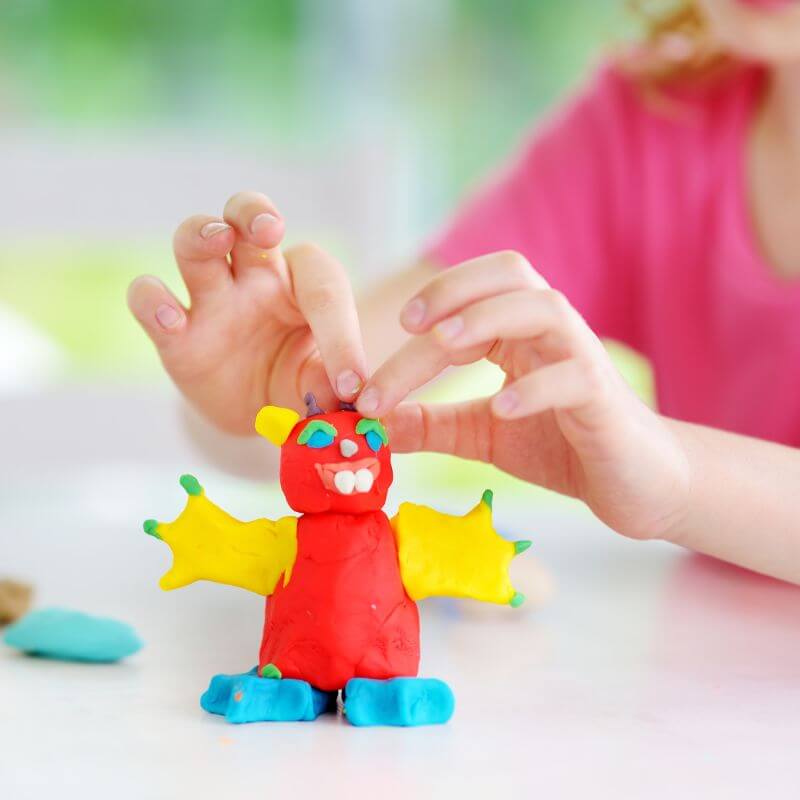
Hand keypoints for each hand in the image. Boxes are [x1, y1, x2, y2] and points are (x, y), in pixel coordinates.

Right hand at [128, 192, 365, 433]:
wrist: (256, 412)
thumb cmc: (297, 383)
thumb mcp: (320, 387)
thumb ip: (329, 385)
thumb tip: (345, 396)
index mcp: (303, 285)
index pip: (323, 288)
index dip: (341, 336)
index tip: (350, 384)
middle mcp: (256, 278)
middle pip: (247, 218)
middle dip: (254, 212)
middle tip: (269, 227)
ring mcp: (212, 300)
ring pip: (194, 242)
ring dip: (201, 232)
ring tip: (216, 238)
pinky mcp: (174, 334)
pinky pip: (150, 300)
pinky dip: (153, 300)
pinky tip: (171, 317)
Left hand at [356, 251, 690, 540]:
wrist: (634, 483)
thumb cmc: (560, 446)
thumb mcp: (482, 434)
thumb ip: (433, 425)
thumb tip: (374, 425)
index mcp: (519, 333)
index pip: (472, 297)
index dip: (433, 301)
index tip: (395, 331)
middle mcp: (552, 333)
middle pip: (507, 280)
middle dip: (454, 291)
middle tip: (410, 324)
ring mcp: (582, 360)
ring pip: (544, 309)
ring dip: (490, 318)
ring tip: (445, 345)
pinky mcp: (604, 399)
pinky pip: (574, 377)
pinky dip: (535, 387)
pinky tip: (501, 407)